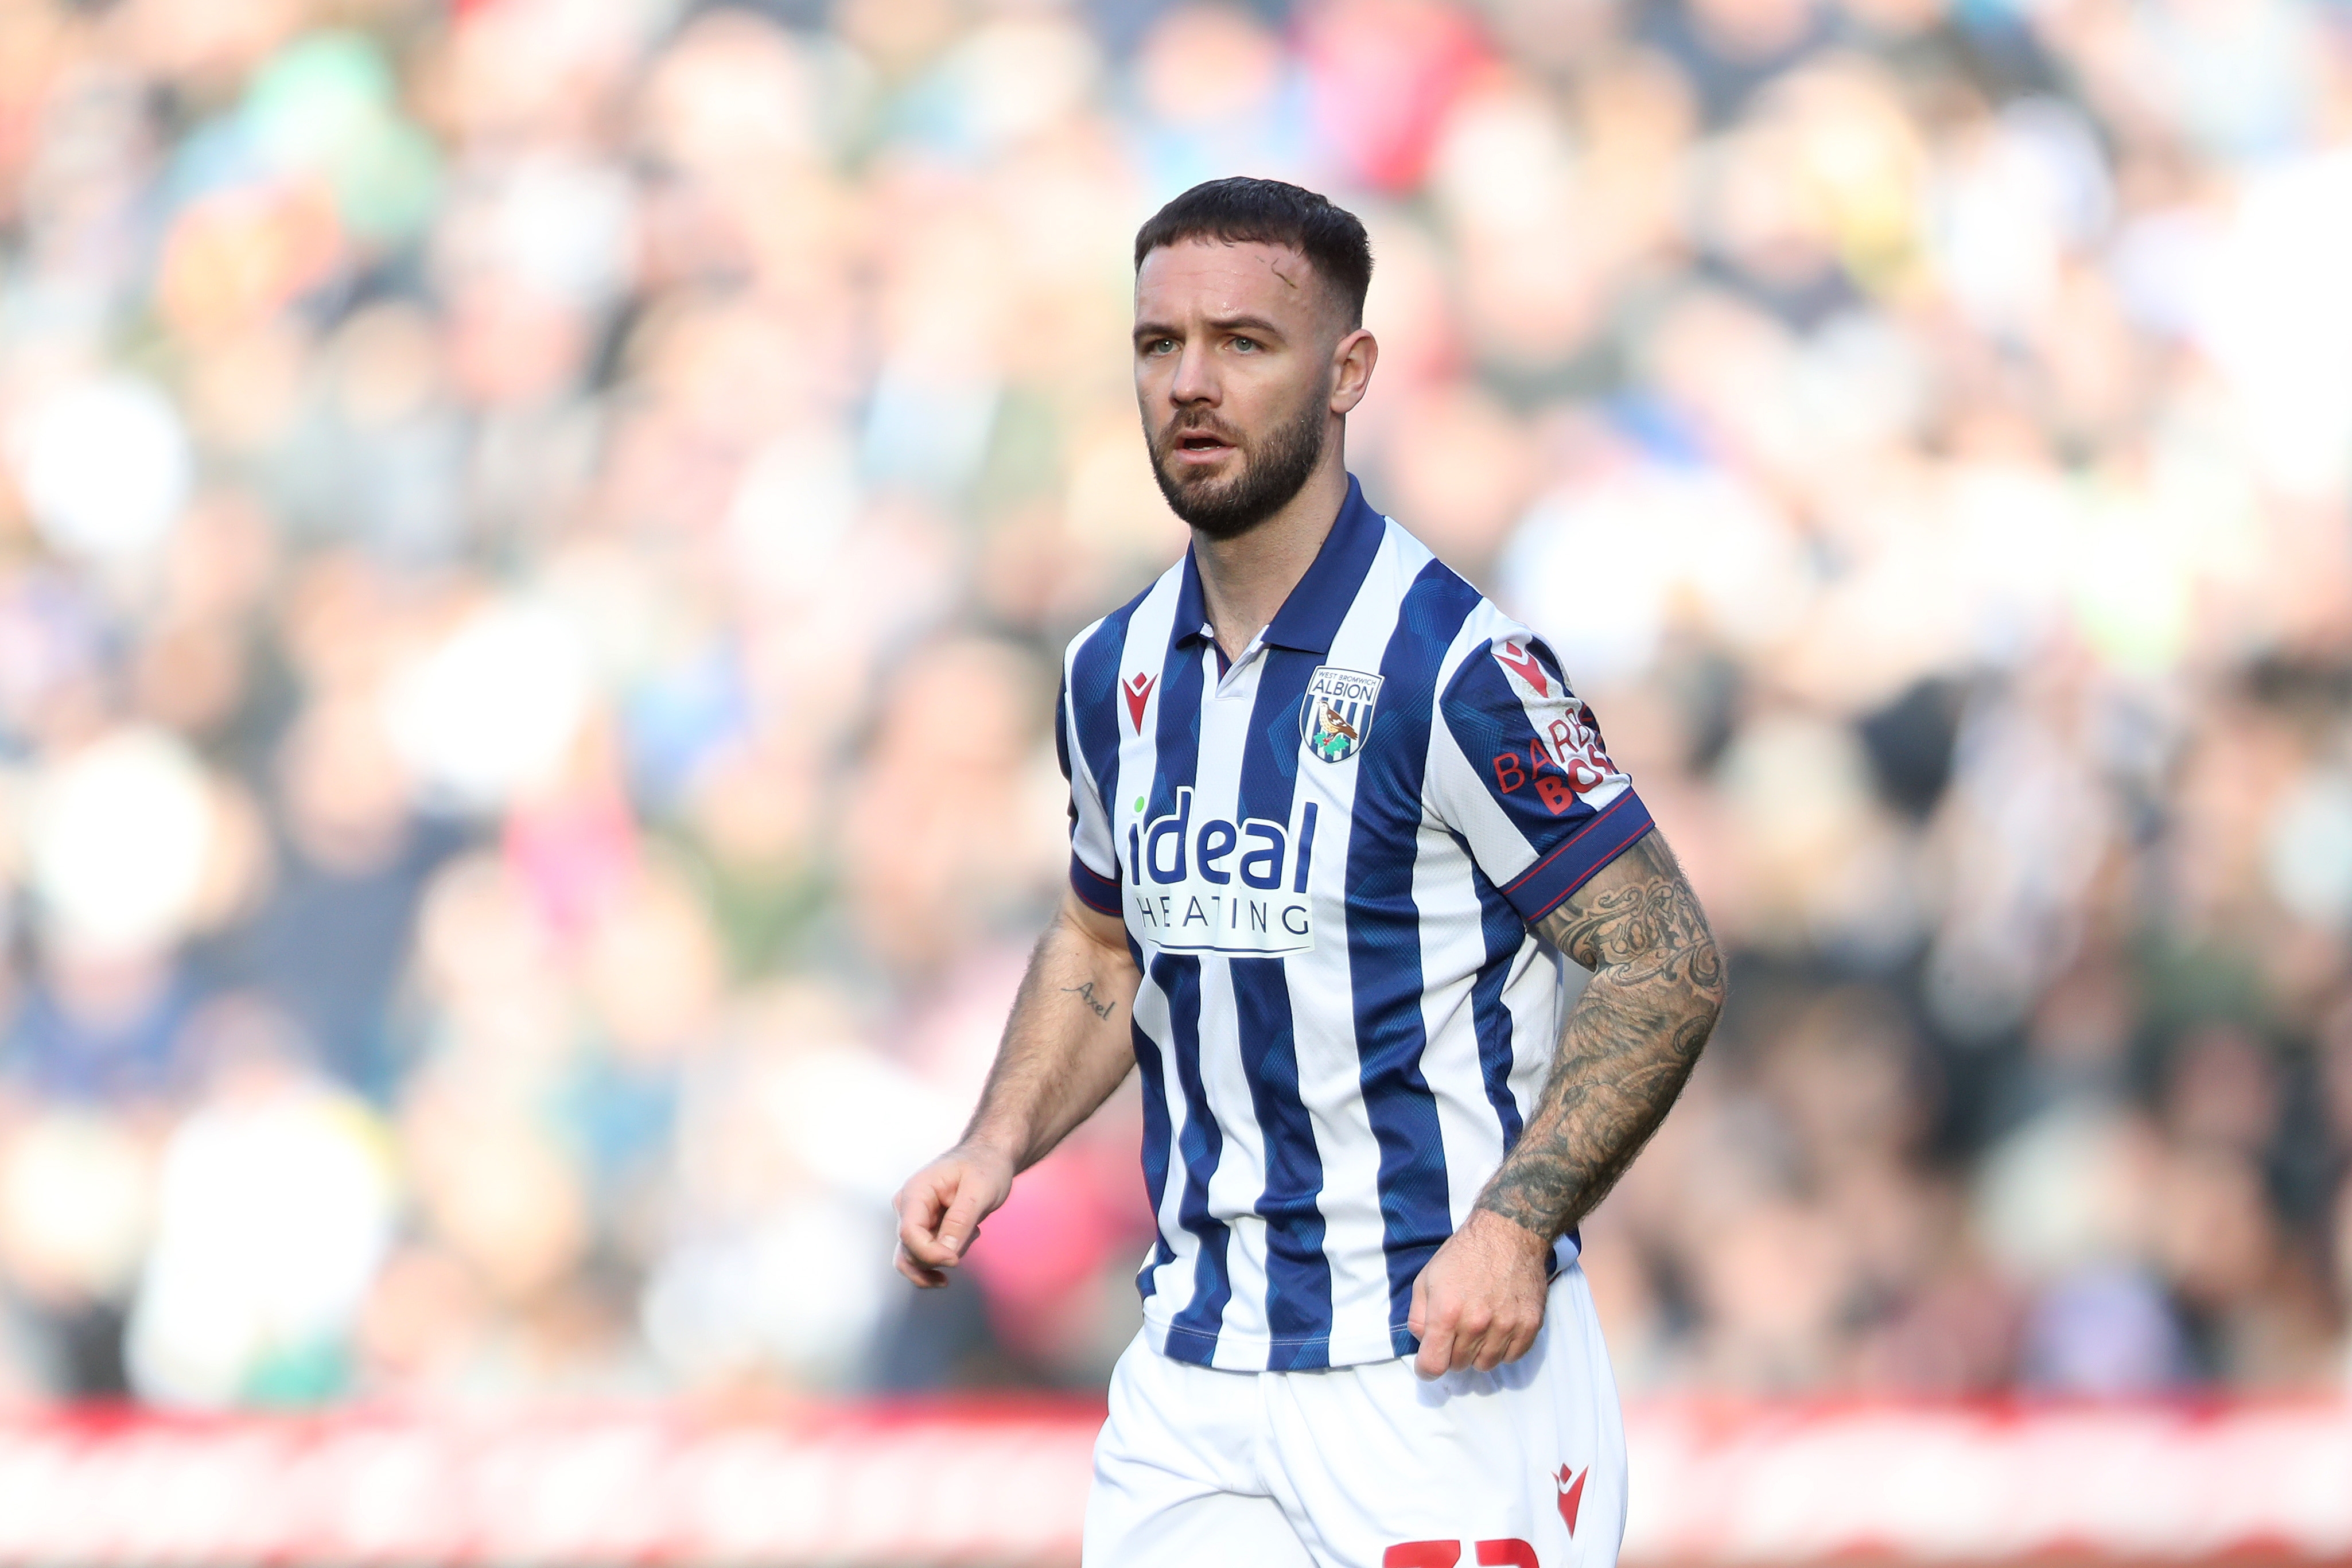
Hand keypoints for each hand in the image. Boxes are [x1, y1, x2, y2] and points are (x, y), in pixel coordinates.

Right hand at [893, 1142, 1015, 1286]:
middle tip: (972, 1234)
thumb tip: (946, 1251)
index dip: (930, 1253)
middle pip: (910, 1251)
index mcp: (916, 1191)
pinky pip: (927, 1257)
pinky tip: (964, 1243)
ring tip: (970, 1234)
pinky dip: (946, 1257)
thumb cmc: (984, 1166)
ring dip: (945, 1258)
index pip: (909, 1233)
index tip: (955, 1260)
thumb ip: (961, 1220)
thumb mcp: (979, 1190)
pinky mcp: (924, 1230)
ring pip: (916, 1260)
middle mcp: (908, 1208)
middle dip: (941, 1255)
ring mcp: (915, 1221)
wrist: (988, 1158)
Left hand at [1407, 1209, 1551, 1376]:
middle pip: (1458, 1365)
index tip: (1428, 1364)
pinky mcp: (1530, 1325)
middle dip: (1452, 1353)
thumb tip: (1424, 1342)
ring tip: (1478, 1328)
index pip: (1434, 1365)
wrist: (1508, 1233)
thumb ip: (1418, 1316)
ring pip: (1485, 1365)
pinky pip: (1512, 1357)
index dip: (1426, 1369)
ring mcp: (1506, 1326)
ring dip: (1478, 1353)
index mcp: (1447, 1312)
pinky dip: (1503, 1349)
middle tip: (1456, 1331)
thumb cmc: (1463, 1255)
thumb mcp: (1426, 1278)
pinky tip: (1498, 1328)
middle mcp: (1477, 1323)